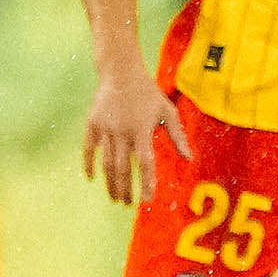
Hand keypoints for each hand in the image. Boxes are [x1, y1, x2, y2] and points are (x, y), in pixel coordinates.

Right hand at [84, 74, 184, 207]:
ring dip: (110, 183)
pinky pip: (88, 149)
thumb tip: (188, 159)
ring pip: (106, 162)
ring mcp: (105, 128)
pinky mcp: (92, 124)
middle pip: (122, 168)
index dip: (146, 183)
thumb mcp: (167, 111)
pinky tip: (92, 178)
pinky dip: (89, 164)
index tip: (146, 201)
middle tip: (127, 204)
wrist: (120, 72)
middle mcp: (122, 131)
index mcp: (142, 130)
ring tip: (114, 197)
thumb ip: (177, 136)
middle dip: (125, 189)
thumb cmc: (147, 93)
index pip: (145, 163)